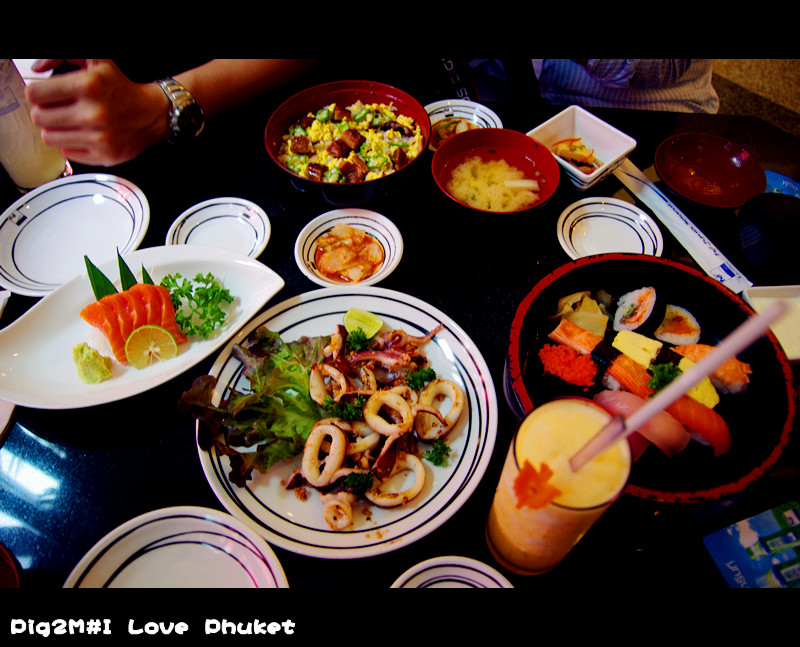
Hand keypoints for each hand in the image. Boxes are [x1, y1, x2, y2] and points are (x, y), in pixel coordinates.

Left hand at [25, 59, 168, 166]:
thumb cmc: (123, 86)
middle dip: (44, 111)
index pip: (34, 94)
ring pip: (49, 138)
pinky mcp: (105, 155)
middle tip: (58, 108)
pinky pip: (68, 153)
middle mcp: (94, 114)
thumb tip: (37, 68)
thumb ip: (61, 54)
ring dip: (56, 129)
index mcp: (89, 85)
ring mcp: (100, 138)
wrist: (155, 113)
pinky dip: (72, 144)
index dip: (37, 93)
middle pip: (38, 118)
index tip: (46, 94)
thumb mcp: (97, 59)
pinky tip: (85, 134)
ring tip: (70, 121)